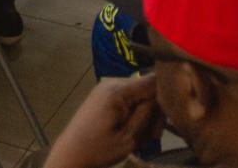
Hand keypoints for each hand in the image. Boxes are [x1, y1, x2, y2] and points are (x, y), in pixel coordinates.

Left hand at [44, 75, 164, 167]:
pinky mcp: (104, 96)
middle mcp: (112, 82)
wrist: (68, 156)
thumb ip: (147, 115)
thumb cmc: (97, 151)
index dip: (165, 97)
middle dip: (154, 112)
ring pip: (139, 95)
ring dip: (144, 116)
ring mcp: (107, 88)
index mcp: (118, 90)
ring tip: (142, 138)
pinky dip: (133, 114)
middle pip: (147, 88)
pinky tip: (131, 132)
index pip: (153, 81)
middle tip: (154, 136)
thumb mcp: (129, 137)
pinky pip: (128, 99)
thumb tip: (163, 96)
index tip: (168, 120)